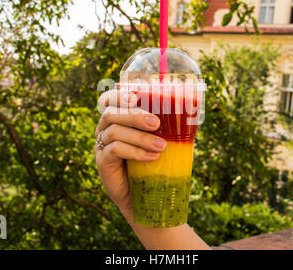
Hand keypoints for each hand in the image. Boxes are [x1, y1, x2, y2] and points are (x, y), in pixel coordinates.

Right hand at [94, 89, 166, 214]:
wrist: (145, 196)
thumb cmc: (153, 164)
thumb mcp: (161, 141)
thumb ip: (167, 127)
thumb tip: (190, 113)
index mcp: (117, 119)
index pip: (109, 100)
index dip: (118, 95)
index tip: (135, 97)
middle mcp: (105, 129)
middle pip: (111, 113)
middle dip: (135, 115)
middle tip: (156, 124)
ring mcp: (101, 145)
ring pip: (115, 131)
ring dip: (140, 137)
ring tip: (161, 146)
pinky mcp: (102, 162)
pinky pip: (115, 150)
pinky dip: (135, 151)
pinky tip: (152, 157)